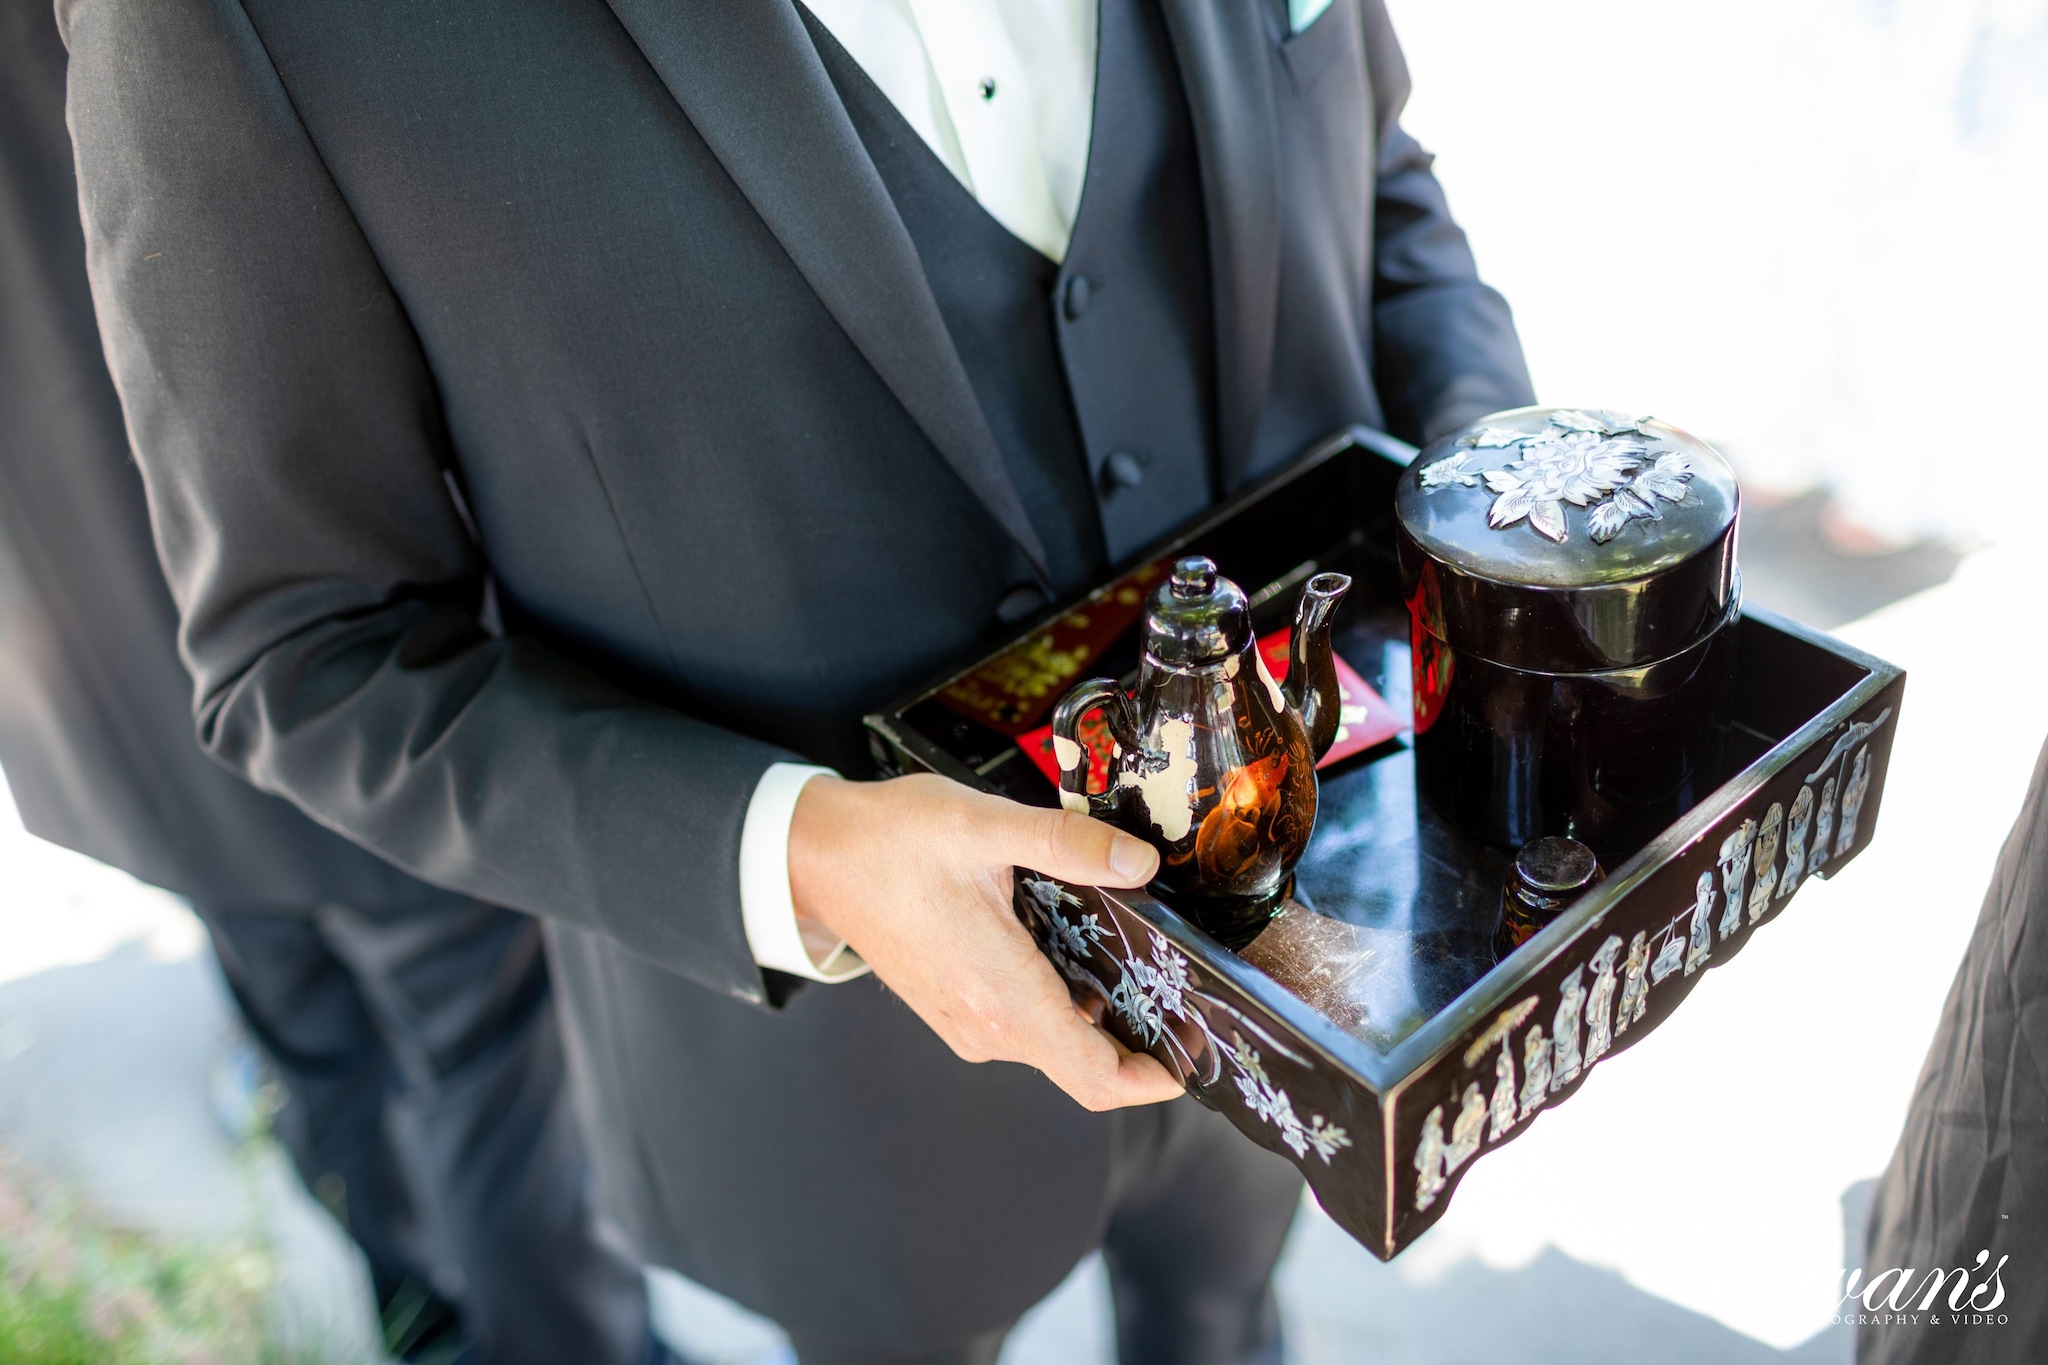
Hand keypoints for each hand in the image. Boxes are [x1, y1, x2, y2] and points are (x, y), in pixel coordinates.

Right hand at [788, 772, 1183, 1110]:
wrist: (814, 857)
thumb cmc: (888, 842)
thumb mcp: (983, 825)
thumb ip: (1067, 844)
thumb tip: (1139, 866)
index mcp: (1001, 997)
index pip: (1095, 1078)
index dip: (1155, 1078)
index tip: (1196, 1051)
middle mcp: (986, 1028)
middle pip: (1084, 1066)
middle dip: (1140, 1039)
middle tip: (1185, 990)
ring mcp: (968, 1024)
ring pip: (1056, 1043)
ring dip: (1101, 1016)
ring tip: (1142, 961)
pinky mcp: (956, 1009)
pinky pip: (1026, 1025)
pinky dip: (1064, 1002)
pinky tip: (1082, 949)